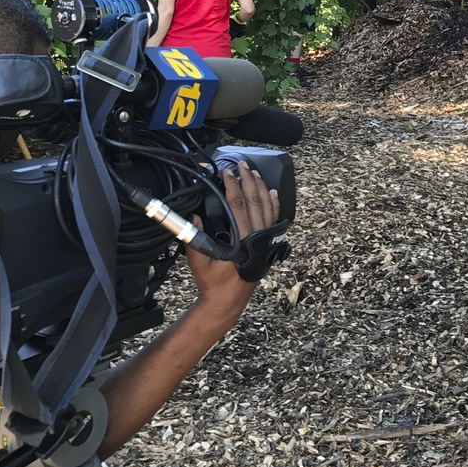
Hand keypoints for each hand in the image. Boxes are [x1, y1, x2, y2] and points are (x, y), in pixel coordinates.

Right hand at [186, 163, 279, 308]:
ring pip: (267, 208)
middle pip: (255, 201)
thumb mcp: (199, 260)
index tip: (227, 173)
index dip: (233, 186)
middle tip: (242, 165)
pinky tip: (272, 193)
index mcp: (242, 240)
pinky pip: (274, 220)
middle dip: (248, 180)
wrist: (228, 301)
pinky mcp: (268, 245)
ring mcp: (266, 241)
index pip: (238, 205)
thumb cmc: (213, 282)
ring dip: (261, 188)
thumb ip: (194, 237)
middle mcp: (258, 238)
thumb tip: (193, 215)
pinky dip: (274, 204)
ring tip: (255, 173)